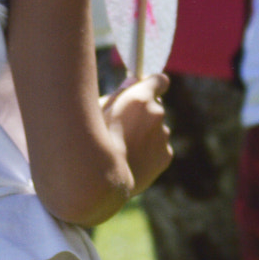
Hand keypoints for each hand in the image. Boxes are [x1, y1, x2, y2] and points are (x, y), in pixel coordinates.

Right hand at [102, 72, 172, 195]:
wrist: (100, 179)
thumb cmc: (92, 139)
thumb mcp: (98, 110)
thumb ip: (120, 93)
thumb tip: (133, 81)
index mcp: (141, 98)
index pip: (160, 81)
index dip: (153, 85)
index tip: (147, 89)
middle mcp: (157, 113)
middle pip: (156, 108)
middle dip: (144, 114)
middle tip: (124, 127)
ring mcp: (163, 136)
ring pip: (156, 130)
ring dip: (146, 135)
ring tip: (124, 149)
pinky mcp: (166, 156)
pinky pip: (159, 149)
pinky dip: (149, 153)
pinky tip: (132, 161)